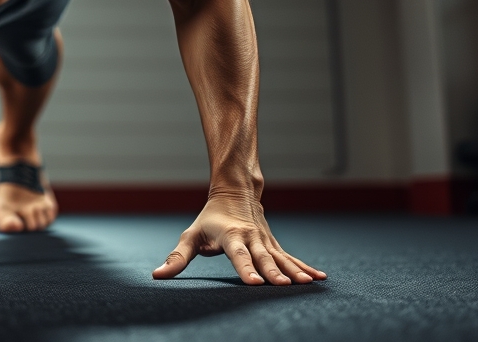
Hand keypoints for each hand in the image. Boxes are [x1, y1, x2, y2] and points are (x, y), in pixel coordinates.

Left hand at [152, 191, 325, 284]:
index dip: (245, 269)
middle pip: (263, 257)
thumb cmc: (209, 219)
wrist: (236, 191)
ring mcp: (265, 241)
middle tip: (284, 285)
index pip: (238, 255)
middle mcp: (251, 238)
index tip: (254, 283)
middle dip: (274, 271)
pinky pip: (291, 257)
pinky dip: (305, 267)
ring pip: (281, 257)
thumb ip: (177, 258)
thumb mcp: (191, 235)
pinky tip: (319, 278)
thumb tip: (157, 276)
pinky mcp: (274, 244)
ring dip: (295, 270)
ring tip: (308, 283)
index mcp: (231, 236)